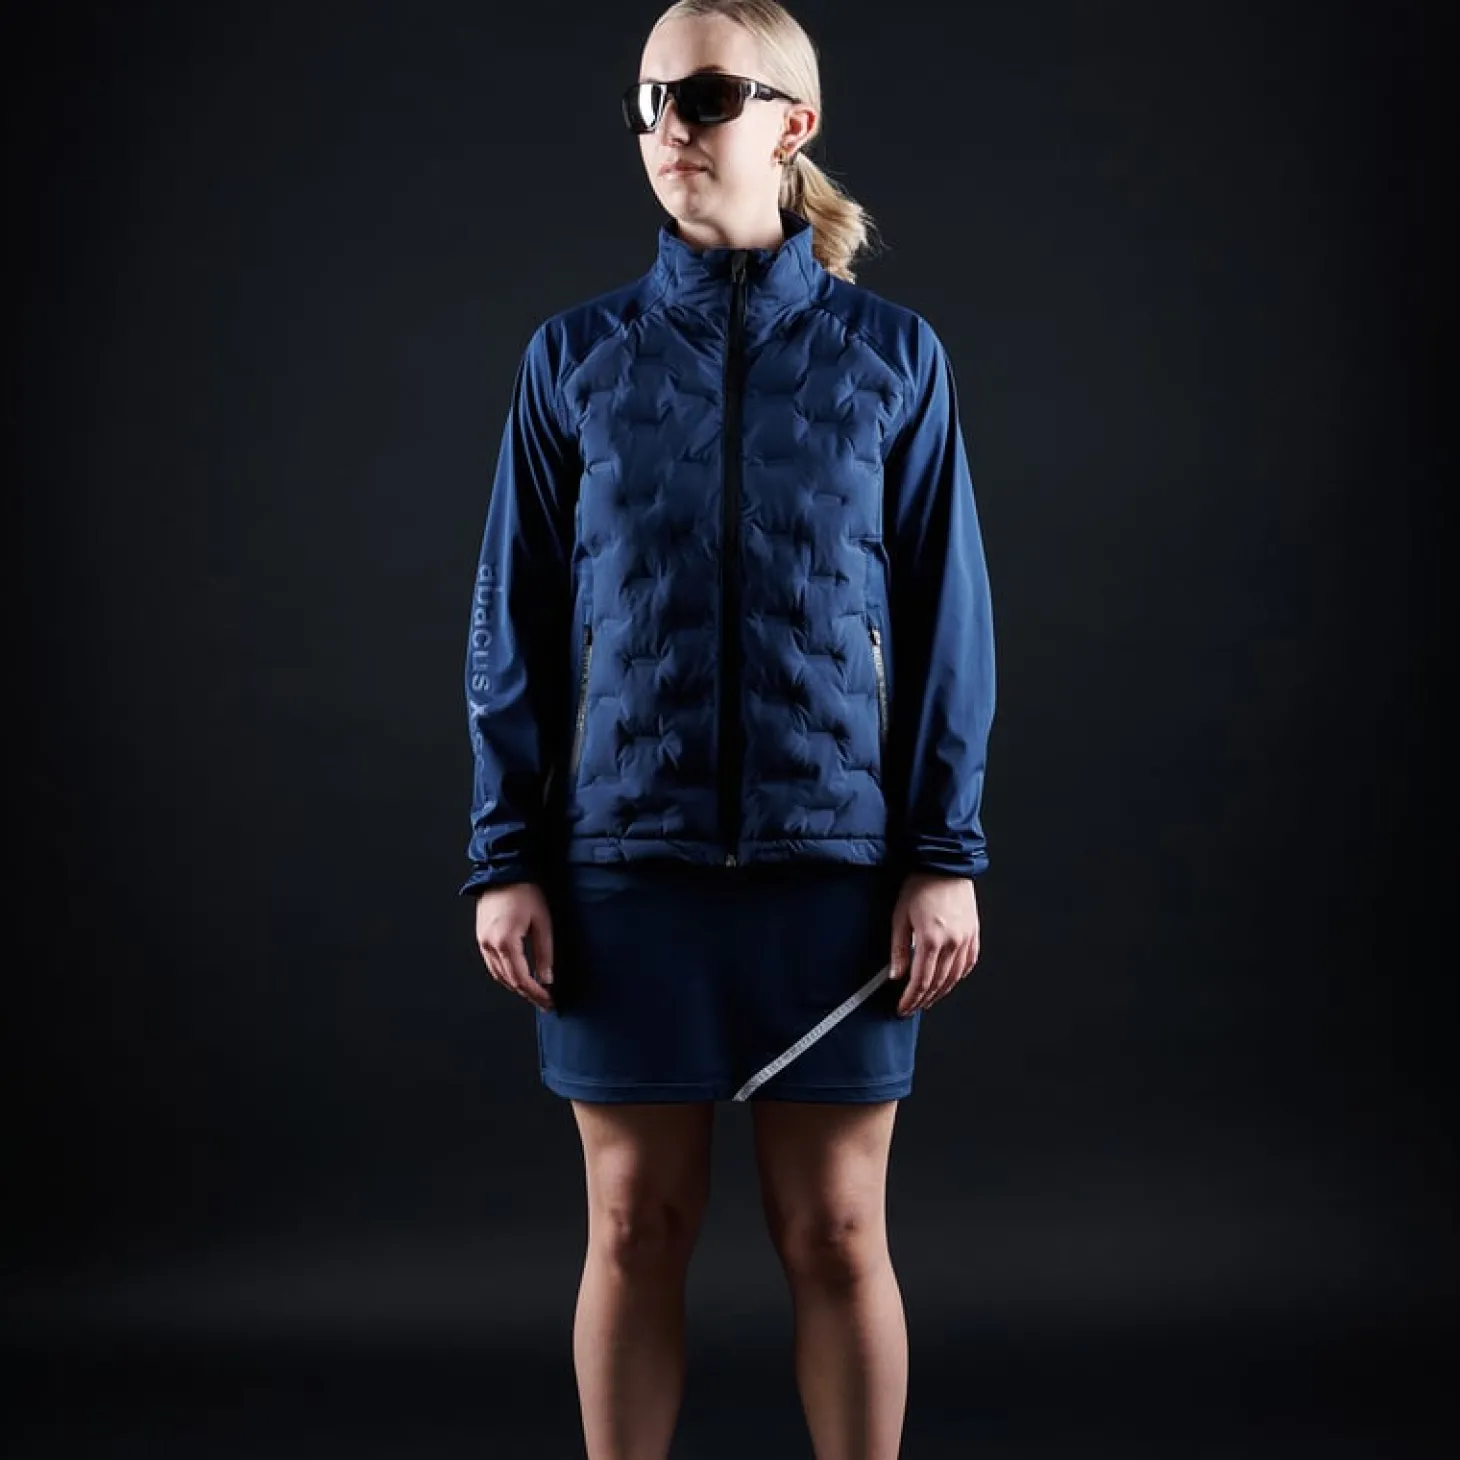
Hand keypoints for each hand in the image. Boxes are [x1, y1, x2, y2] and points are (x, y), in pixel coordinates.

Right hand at [475, 882, 555, 1009]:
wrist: (504, 870)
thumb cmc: (525, 891)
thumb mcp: (543, 922)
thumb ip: (544, 953)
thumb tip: (547, 978)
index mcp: (505, 942)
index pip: (521, 979)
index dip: (536, 993)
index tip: (548, 1001)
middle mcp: (489, 944)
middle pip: (508, 980)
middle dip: (527, 994)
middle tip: (543, 1002)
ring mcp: (482, 940)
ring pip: (497, 974)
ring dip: (514, 986)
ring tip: (532, 992)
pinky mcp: (481, 935)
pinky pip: (491, 963)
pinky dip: (504, 974)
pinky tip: (517, 975)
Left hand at [888, 871, 979, 1015]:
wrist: (945, 864)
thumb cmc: (920, 885)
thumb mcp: (900, 917)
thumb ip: (898, 949)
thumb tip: (895, 975)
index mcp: (931, 940)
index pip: (920, 981)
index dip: (910, 999)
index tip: (902, 1007)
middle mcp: (952, 943)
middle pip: (938, 984)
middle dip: (923, 1000)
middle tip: (912, 1008)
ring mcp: (966, 940)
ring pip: (954, 978)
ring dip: (940, 993)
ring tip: (928, 1000)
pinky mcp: (974, 934)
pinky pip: (968, 964)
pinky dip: (958, 977)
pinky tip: (949, 982)